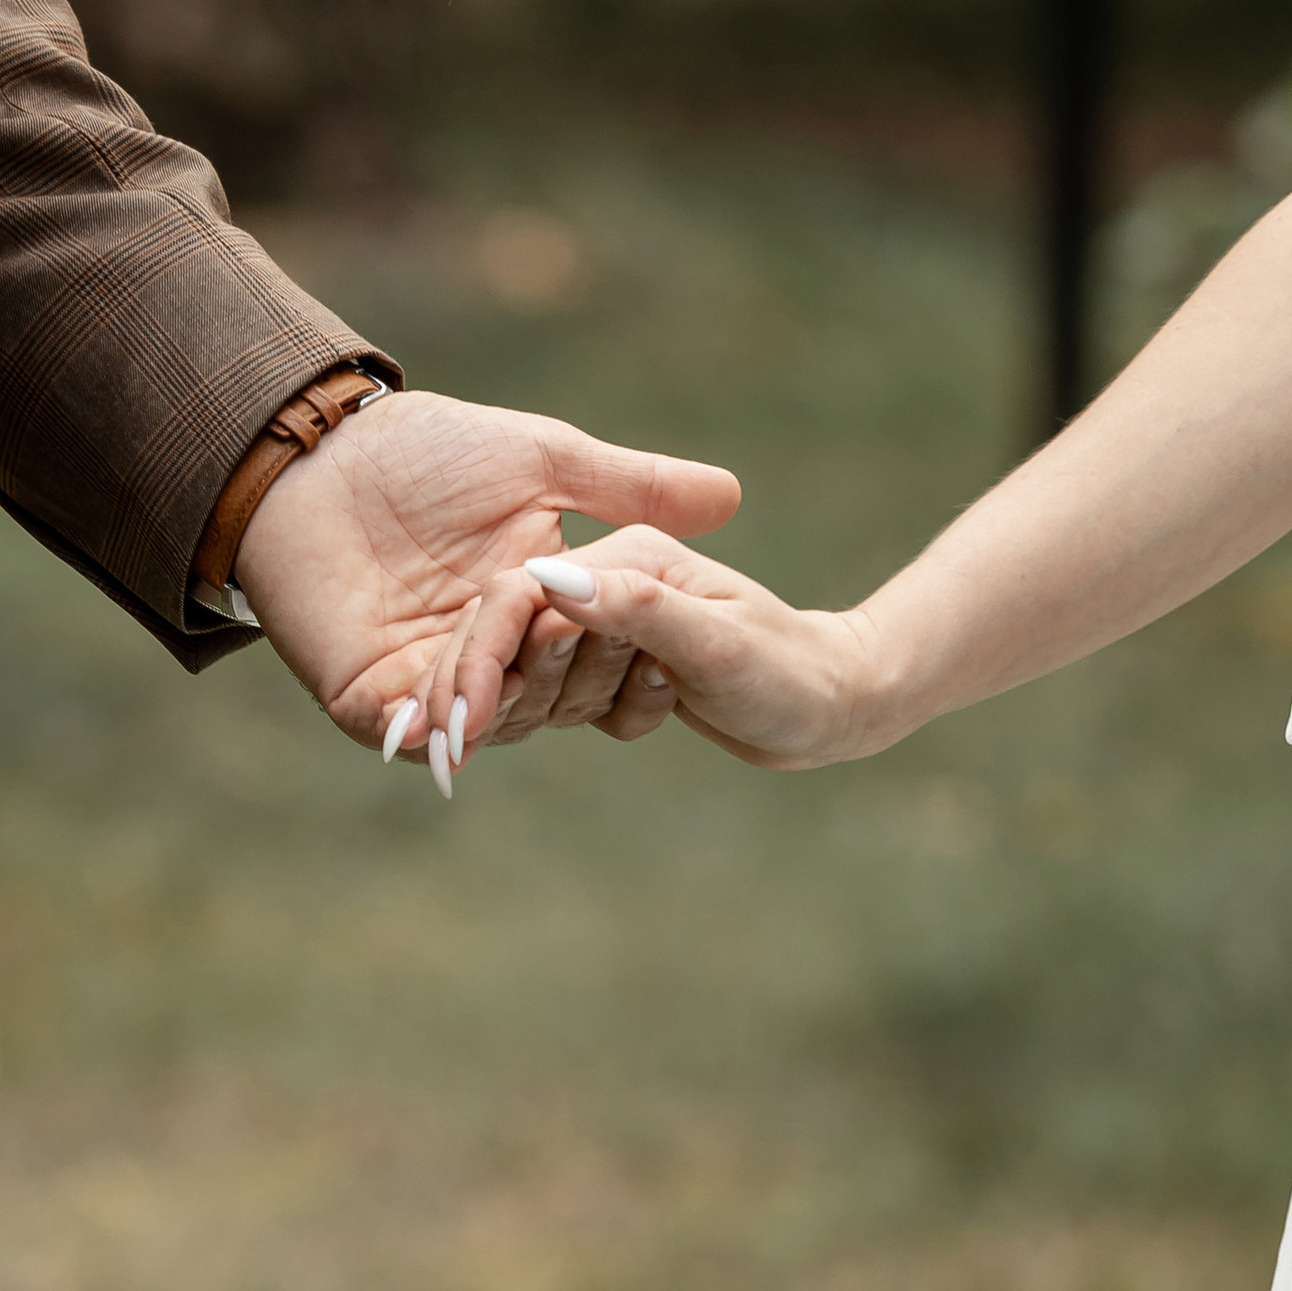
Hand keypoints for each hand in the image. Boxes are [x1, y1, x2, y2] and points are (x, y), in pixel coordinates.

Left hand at [233, 391, 738, 777]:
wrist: (316, 457)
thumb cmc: (424, 450)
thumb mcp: (546, 459)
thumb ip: (632, 483)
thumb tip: (731, 496)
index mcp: (538, 608)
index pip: (598, 657)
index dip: (627, 653)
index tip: (656, 637)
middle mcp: (491, 655)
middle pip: (555, 699)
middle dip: (572, 675)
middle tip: (580, 632)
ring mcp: (430, 682)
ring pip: (494, 718)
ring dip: (513, 696)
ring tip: (525, 662)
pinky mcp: (370, 700)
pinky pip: (416, 731)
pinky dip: (442, 727)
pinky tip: (461, 719)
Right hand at [462, 527, 888, 772]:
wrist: (835, 704)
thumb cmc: (790, 676)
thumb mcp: (720, 647)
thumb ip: (639, 611)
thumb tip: (552, 584)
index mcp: (623, 556)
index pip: (518, 598)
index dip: (479, 655)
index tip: (455, 718)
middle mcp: (608, 580)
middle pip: (512, 635)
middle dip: (503, 688)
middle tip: (503, 734)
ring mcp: (609, 619)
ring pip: (536, 672)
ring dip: (568, 704)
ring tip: (658, 697)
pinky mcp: (614, 658)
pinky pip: (568, 697)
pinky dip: (598, 715)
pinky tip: (662, 711)